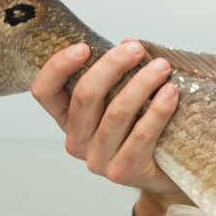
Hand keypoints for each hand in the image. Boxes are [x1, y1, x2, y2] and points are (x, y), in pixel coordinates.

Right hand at [30, 40, 193, 215]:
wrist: (165, 173)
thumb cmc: (141, 129)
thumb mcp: (123, 99)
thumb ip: (120, 74)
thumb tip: (128, 42)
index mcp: (67, 120)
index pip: (44, 91)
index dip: (58, 66)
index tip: (83, 47)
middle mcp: (76, 141)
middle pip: (86, 95)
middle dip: (112, 66)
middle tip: (137, 49)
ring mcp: (97, 160)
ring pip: (116, 113)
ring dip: (142, 84)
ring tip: (162, 67)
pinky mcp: (123, 172)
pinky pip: (141, 135)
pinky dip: (158, 110)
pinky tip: (171, 93)